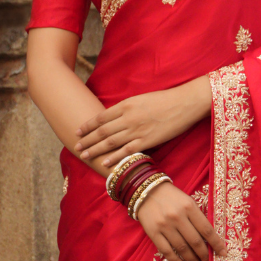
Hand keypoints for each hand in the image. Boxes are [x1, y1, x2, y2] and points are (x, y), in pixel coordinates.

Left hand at [74, 77, 210, 166]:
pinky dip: (114, 157)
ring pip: (110, 142)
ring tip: (84, 155)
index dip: (88, 125)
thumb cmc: (165, 99)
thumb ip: (127, 108)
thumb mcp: (141, 98)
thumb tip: (115, 116)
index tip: (78, 131)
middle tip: (75, 147)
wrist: (184, 103)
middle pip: (102, 131)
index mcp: (126, 104)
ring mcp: (136, 130)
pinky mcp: (147, 140)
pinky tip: (104, 162)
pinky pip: (126, 151)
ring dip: (95, 150)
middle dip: (87, 139)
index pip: (101, 117)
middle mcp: (128, 117)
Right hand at [135, 182, 226, 260]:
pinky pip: (166, 251)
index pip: (206, 230)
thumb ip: (197, 217)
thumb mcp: (188, 201)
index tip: (223, 253)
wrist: (146, 191)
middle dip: (204, 256)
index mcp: (189, 207)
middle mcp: (178, 217)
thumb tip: (209, 239)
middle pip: (195, 241)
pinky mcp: (153, 232)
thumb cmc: (171, 197)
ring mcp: (164, 226)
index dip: (216, 244)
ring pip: (182, 248)